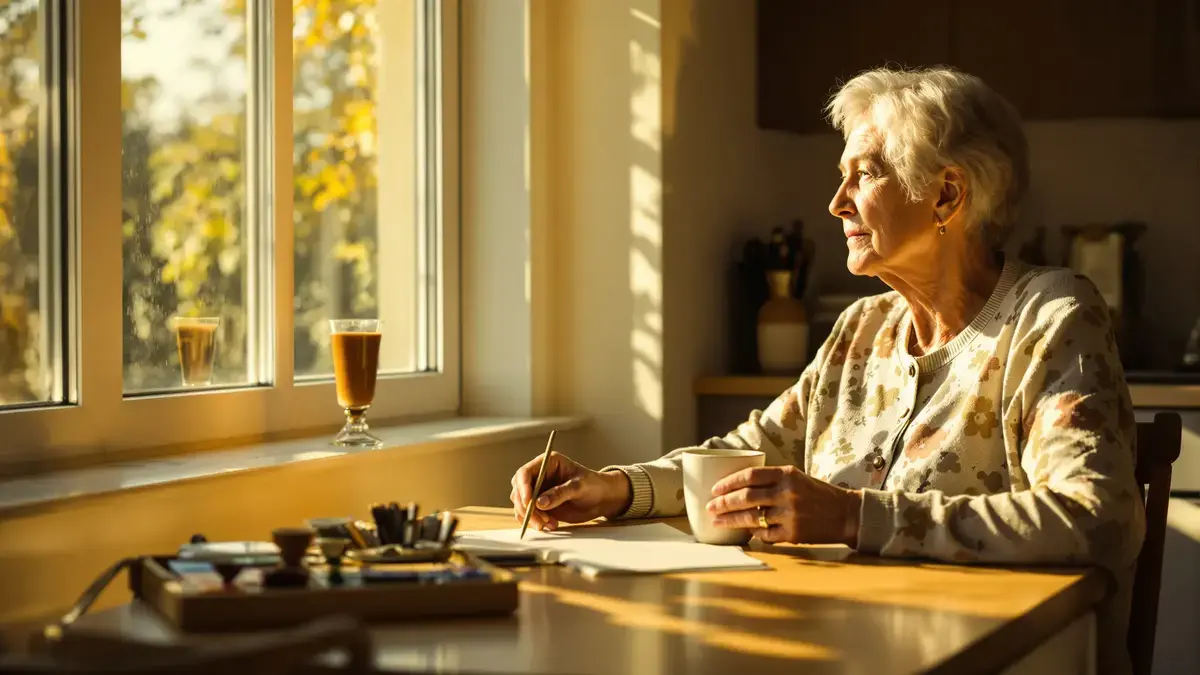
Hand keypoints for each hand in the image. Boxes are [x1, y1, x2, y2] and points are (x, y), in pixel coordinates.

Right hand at [509, 452, 631, 530]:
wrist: (601, 498)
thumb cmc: (593, 485)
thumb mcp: (579, 487)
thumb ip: (560, 493)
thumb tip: (539, 503)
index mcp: (547, 463)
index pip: (525, 473)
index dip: (523, 487)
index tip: (528, 502)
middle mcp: (539, 476)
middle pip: (518, 490)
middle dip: (526, 507)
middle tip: (540, 520)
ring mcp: (538, 491)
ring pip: (521, 505)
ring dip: (531, 517)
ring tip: (550, 524)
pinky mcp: (540, 505)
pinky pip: (529, 515)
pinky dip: (535, 522)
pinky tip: (551, 525)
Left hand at [705, 465, 861, 545]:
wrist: (847, 514)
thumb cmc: (818, 494)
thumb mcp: (797, 478)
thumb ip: (772, 480)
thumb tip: (737, 487)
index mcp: (787, 474)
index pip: (750, 475)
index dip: (728, 482)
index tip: (714, 489)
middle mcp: (787, 492)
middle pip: (745, 498)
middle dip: (723, 503)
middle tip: (710, 507)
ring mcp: (790, 514)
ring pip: (751, 518)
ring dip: (730, 521)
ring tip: (716, 522)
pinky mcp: (793, 533)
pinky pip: (765, 535)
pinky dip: (753, 534)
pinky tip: (745, 533)